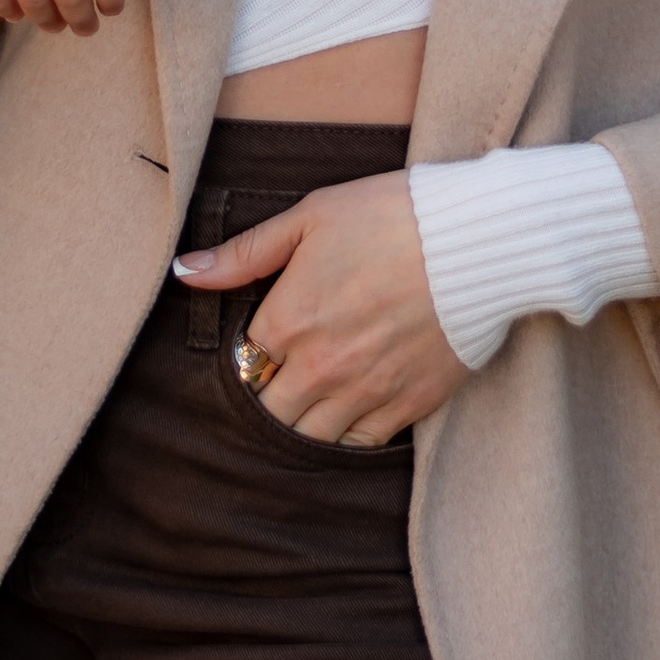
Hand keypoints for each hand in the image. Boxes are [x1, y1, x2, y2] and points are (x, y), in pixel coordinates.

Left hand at [173, 170, 469, 446]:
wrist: (476, 240)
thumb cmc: (391, 215)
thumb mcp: (310, 216)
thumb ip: (243, 253)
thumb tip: (183, 272)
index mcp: (289, 319)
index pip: (244, 363)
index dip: (252, 354)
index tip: (268, 341)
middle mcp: (320, 366)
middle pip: (270, 412)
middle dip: (270, 397)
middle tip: (284, 377)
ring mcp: (365, 391)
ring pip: (309, 437)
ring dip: (303, 422)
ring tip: (312, 398)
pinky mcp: (408, 405)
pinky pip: (360, 444)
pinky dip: (346, 435)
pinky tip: (348, 412)